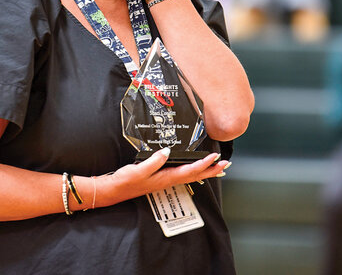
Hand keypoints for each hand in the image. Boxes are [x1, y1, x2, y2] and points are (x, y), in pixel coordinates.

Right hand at [97, 148, 229, 207]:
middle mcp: (169, 179)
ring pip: (191, 175)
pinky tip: (195, 169)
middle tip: (226, 164)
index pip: (189, 170)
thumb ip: (154, 161)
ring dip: (206, 171)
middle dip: (212, 170)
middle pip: (195, 175)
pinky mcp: (162, 178)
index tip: (215, 157)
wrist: (116, 190)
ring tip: (218, 167)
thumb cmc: (126, 181)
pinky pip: (184, 175)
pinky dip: (194, 171)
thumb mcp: (139, 170)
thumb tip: (167, 151)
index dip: (203, 164)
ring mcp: (166, 179)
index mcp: (166, 177)